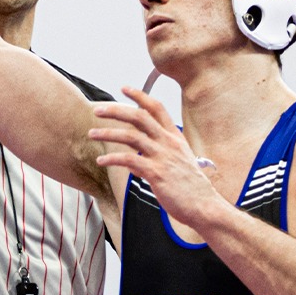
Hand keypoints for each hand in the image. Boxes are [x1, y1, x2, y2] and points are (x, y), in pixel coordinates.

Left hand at [93, 88, 225, 228]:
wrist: (204, 205)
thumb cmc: (191, 188)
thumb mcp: (180, 164)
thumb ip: (159, 157)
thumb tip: (136, 163)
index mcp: (175, 138)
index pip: (157, 108)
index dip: (140, 96)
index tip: (124, 88)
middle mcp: (168, 143)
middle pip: (139, 117)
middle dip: (116, 110)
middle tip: (97, 109)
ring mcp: (162, 157)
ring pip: (130, 136)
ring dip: (107, 133)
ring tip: (91, 134)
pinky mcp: (156, 173)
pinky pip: (129, 160)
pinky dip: (112, 159)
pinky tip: (101, 161)